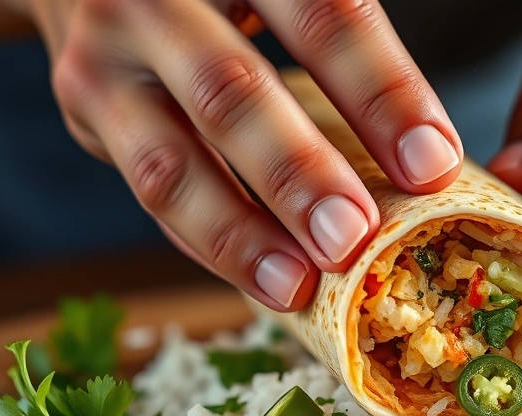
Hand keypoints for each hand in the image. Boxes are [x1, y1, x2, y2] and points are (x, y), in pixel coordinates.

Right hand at [23, 0, 462, 310]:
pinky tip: (262, 277)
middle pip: (232, 93)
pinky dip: (210, 243)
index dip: (383, 92)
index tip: (433, 164)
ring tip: (299, 284)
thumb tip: (431, 156)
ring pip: (170, 163)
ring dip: (238, 234)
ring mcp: (107, 55)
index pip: (325, 17)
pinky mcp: (88, 107)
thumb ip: (343, 41)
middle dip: (298, 174)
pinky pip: (150, 192)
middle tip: (354, 238)